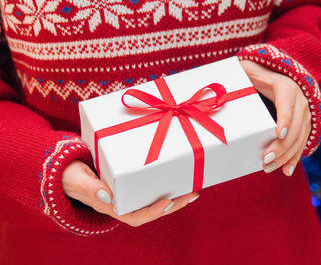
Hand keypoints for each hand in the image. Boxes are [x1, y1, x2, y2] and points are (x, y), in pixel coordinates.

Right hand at [62, 160, 198, 226]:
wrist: (65, 168)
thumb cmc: (69, 175)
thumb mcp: (78, 180)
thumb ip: (90, 188)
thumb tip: (108, 196)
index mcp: (110, 206)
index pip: (135, 216)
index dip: (153, 212)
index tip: (168, 202)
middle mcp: (122, 202)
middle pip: (151, 209)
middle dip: (174, 204)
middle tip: (193, 194)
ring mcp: (127, 193)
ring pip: (153, 199)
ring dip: (174, 196)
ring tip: (192, 187)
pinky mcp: (129, 183)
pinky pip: (149, 187)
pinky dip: (163, 184)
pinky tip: (176, 177)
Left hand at [239, 60, 310, 176]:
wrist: (274, 75)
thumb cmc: (253, 74)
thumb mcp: (246, 70)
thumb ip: (237, 74)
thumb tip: (217, 87)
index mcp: (285, 86)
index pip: (287, 102)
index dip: (285, 118)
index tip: (278, 134)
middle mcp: (300, 99)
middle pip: (295, 125)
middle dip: (282, 145)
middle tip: (265, 160)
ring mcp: (304, 112)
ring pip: (300, 137)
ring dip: (286, 155)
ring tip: (269, 167)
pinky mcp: (303, 124)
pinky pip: (302, 142)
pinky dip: (294, 157)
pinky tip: (287, 170)